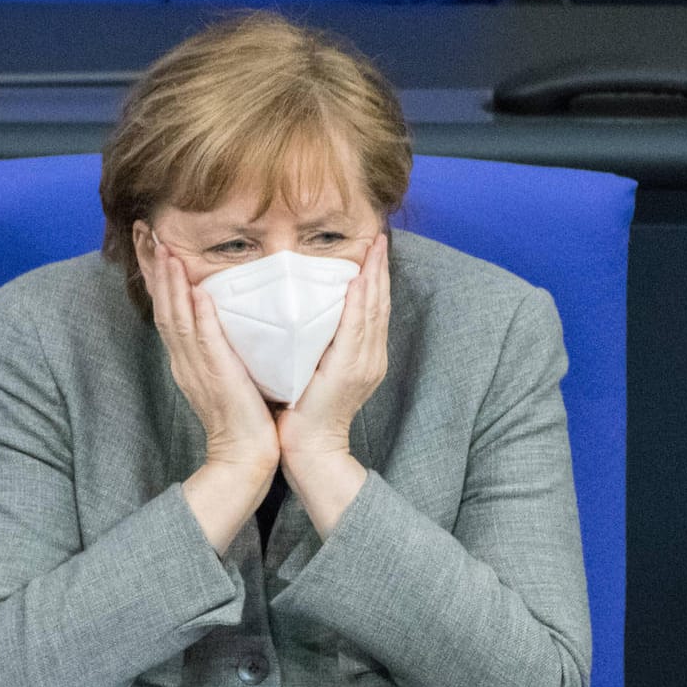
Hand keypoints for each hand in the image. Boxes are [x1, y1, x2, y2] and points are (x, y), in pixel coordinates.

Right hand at [136, 226, 277, 550]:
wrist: (245, 455)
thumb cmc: (244, 413)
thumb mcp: (227, 369)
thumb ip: (221, 341)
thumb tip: (223, 309)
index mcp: (187, 356)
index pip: (167, 306)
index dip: (157, 273)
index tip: (151, 240)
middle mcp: (184, 359)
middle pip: (161, 305)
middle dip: (153, 267)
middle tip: (146, 229)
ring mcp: (196, 369)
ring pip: (175, 318)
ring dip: (169, 283)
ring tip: (163, 249)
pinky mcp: (215, 379)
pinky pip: (204, 344)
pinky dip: (199, 317)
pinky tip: (197, 293)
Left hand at [276, 233, 388, 533]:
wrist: (311, 450)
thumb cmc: (306, 412)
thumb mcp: (316, 370)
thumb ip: (320, 344)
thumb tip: (308, 315)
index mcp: (364, 356)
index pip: (372, 308)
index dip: (375, 277)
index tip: (374, 248)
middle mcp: (371, 357)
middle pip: (379, 303)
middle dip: (380, 269)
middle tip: (380, 237)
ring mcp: (364, 364)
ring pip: (373, 310)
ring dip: (374, 276)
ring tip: (375, 248)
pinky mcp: (350, 370)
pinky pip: (357, 328)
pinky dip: (359, 302)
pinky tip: (359, 280)